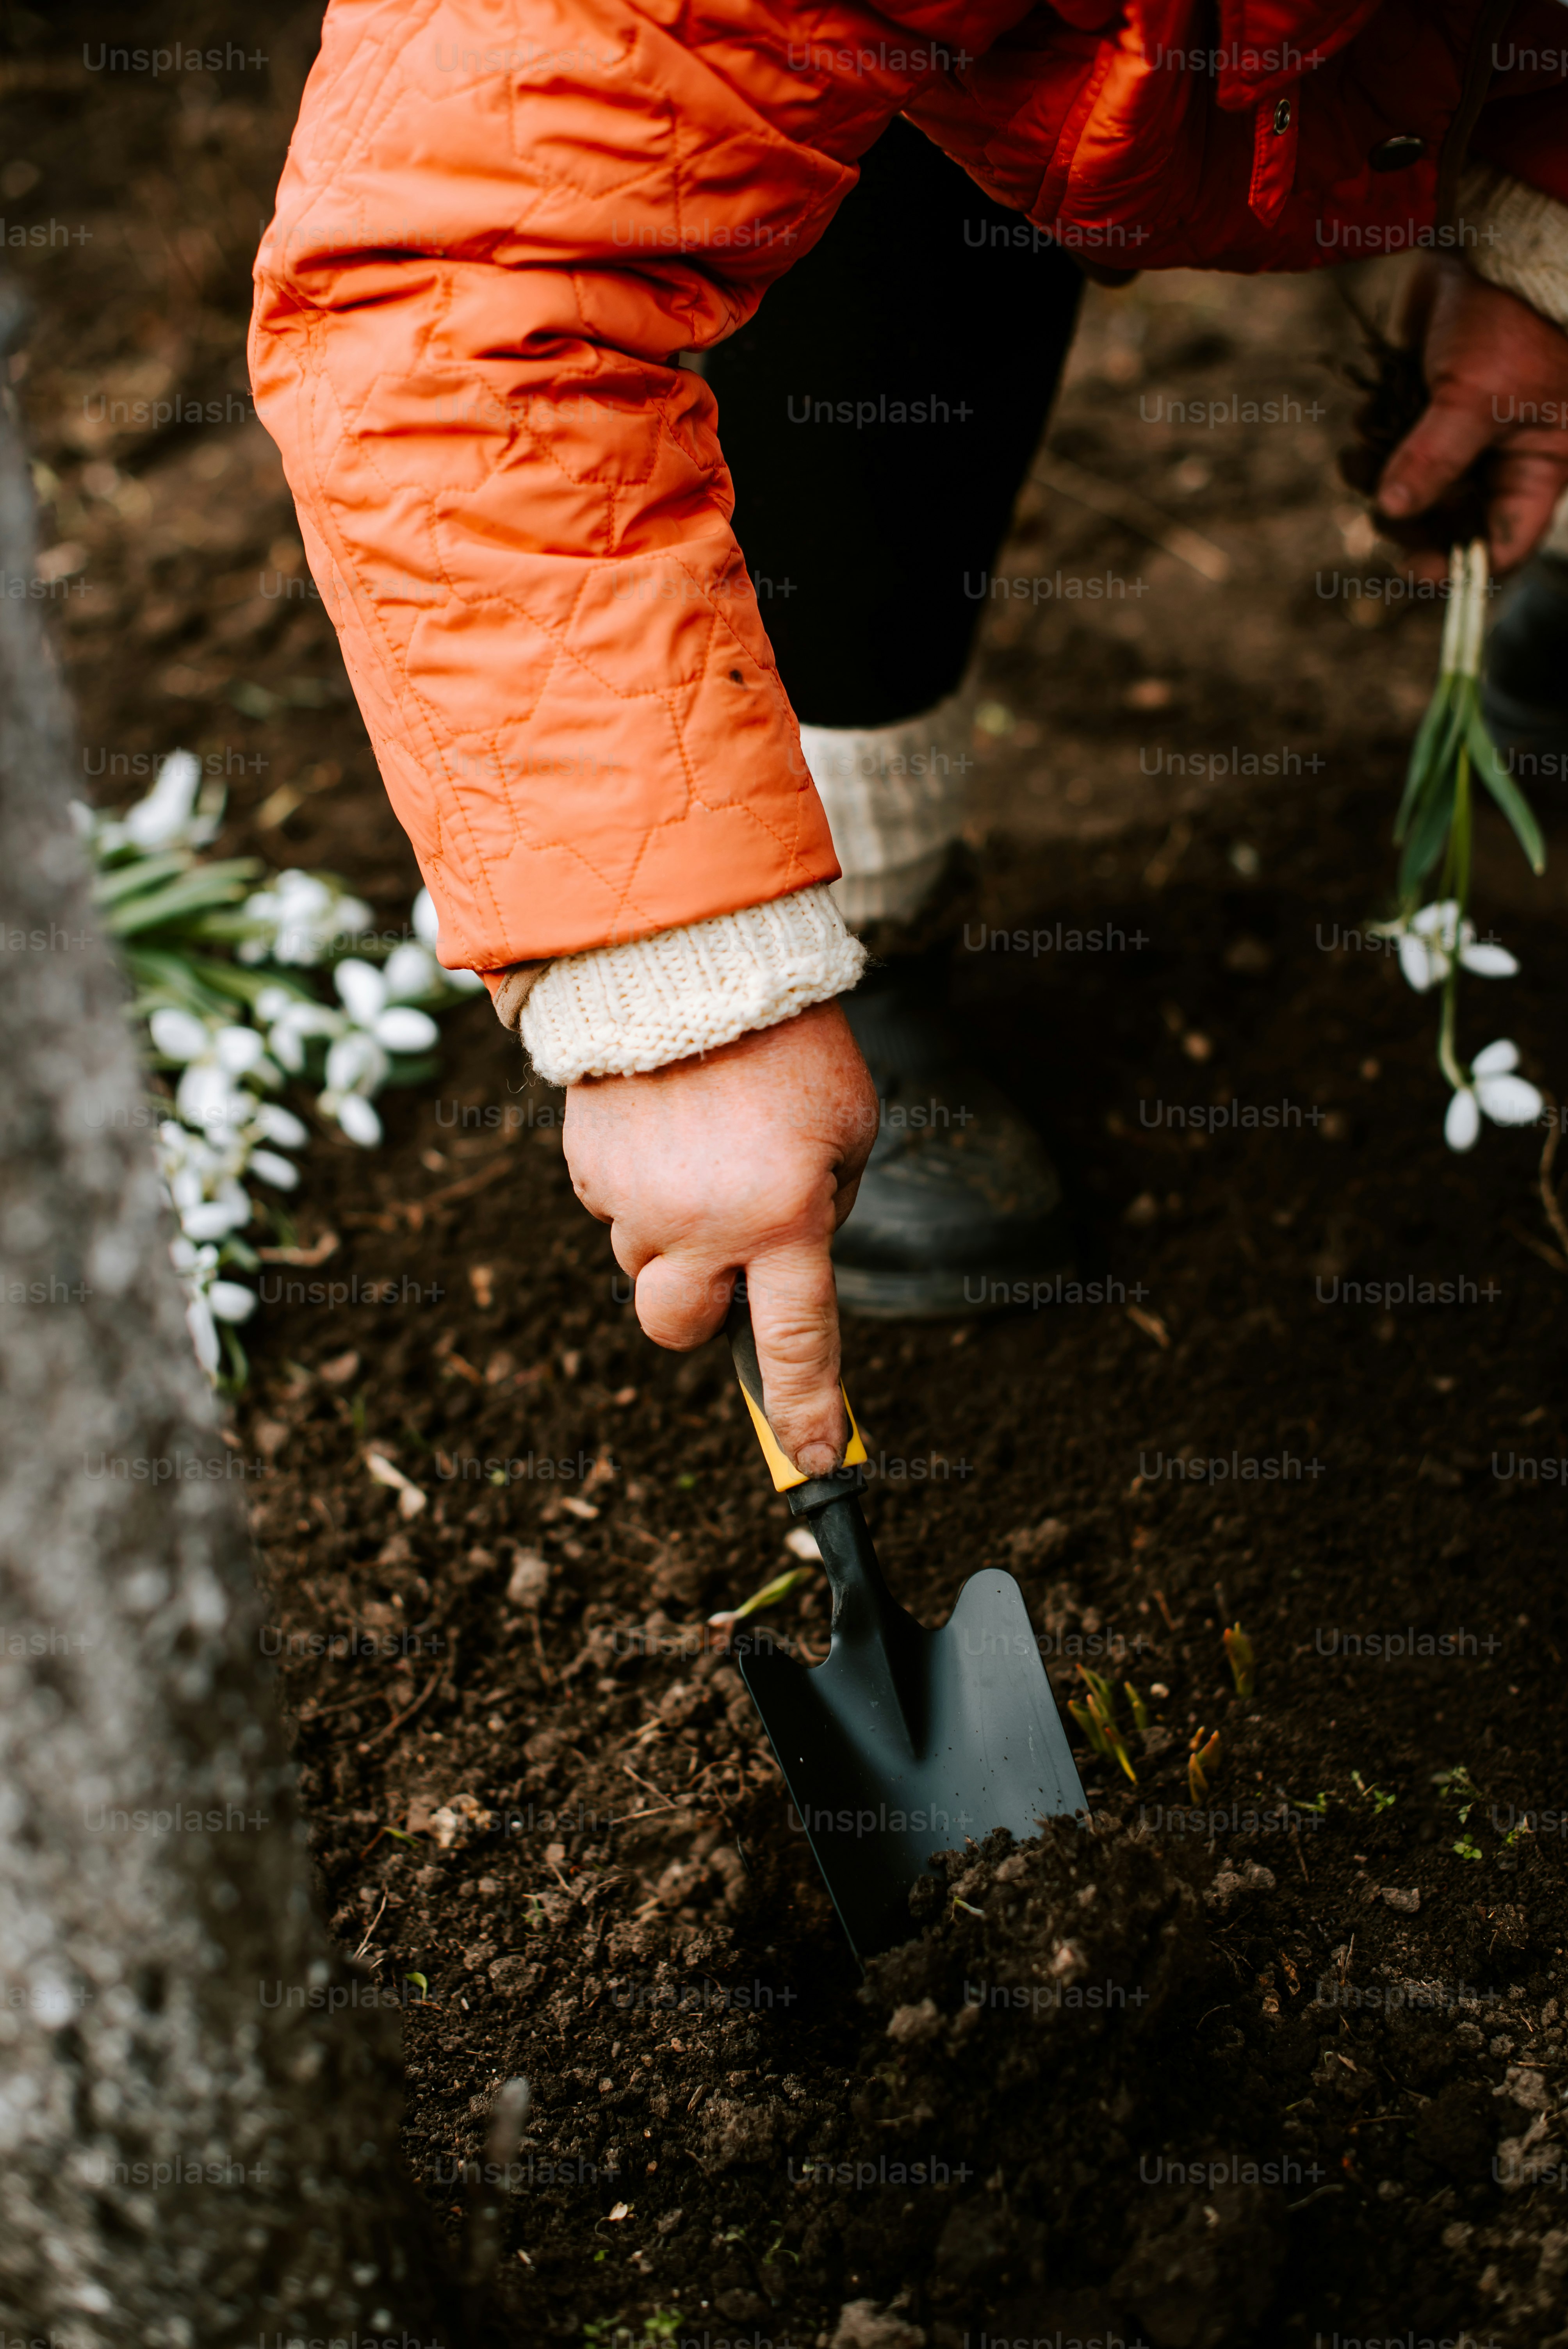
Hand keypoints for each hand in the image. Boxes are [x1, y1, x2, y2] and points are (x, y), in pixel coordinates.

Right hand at [564, 1001, 878, 1475]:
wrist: (690, 961)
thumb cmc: (789, 1047)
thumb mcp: (847, 1129)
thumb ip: (822, 1208)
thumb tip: (785, 1269)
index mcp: (783, 1216)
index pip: (796, 1342)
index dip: (805, 1411)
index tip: (819, 1462)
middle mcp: (702, 1223)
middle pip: (677, 1325)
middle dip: (699, 1312)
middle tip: (724, 1260)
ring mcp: (634, 1198)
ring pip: (643, 1260)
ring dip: (672, 1229)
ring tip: (701, 1146)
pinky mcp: (588, 1166)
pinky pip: (612, 1206)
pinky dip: (638, 1183)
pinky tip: (665, 1125)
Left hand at [1377, 258, 1567, 579]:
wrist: (1495, 246)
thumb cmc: (1509, 323)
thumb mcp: (1476, 398)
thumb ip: (1434, 460)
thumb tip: (1394, 511)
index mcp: (1535, 468)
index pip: (1502, 545)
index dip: (1459, 565)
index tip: (1413, 566)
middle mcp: (1499, 459)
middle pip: (1445, 523)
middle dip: (1403, 518)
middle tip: (1371, 506)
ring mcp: (1459, 432)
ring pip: (1408, 486)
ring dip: (1373, 477)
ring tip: (1354, 456)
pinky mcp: (1424, 403)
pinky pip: (1389, 443)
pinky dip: (1371, 437)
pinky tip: (1364, 416)